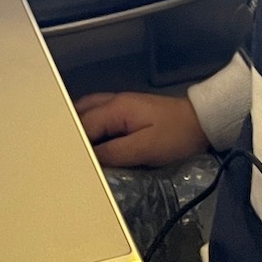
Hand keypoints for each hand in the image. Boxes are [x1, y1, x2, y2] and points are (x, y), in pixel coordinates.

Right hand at [75, 91, 207, 167]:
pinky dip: (91, 125)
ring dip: (79, 126)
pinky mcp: (129, 112)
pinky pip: (101, 115)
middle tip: (60, 152)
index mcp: (116, 108)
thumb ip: (114, 152)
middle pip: (82, 112)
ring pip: (90, 110)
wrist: (201, 122)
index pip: (84, 124)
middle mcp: (115, 102)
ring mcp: (122, 104)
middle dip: (70, 130)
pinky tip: (90, 140)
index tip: (63, 160)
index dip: (73, 142)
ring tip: (70, 148)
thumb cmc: (175, 136)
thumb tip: (88, 158)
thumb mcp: (145, 148)